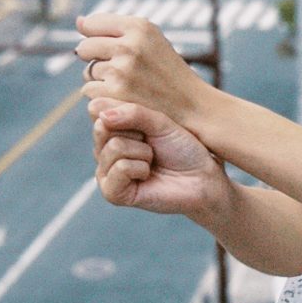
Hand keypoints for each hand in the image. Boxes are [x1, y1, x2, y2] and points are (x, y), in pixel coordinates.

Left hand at [76, 14, 207, 128]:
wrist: (192, 106)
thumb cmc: (168, 72)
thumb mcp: (151, 41)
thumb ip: (116, 29)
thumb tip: (79, 22)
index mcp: (139, 27)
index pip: (91, 24)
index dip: (98, 38)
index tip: (114, 51)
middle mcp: (129, 45)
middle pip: (85, 48)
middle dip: (96, 60)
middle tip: (121, 71)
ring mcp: (122, 70)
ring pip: (88, 71)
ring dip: (102, 80)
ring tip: (129, 86)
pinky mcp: (116, 93)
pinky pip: (89, 90)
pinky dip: (102, 97)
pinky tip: (124, 99)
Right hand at [89, 98, 227, 216]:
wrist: (202, 177)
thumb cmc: (183, 148)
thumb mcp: (160, 122)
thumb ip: (133, 112)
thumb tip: (103, 116)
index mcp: (110, 130)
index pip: (99, 109)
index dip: (128, 113)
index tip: (147, 126)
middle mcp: (103, 150)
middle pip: (102, 128)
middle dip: (136, 134)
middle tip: (152, 146)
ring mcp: (105, 172)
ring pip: (114, 147)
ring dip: (143, 152)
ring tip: (152, 161)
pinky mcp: (112, 193)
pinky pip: (120, 168)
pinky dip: (141, 168)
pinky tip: (148, 175)